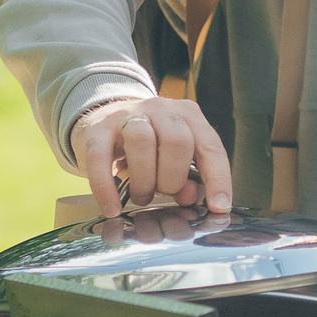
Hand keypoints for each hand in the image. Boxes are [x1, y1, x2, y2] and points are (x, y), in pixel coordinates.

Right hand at [70, 96, 230, 216]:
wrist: (106, 117)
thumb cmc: (149, 145)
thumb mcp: (173, 158)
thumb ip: (188, 177)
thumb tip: (190, 196)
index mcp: (188, 115)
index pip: (210, 146)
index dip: (218, 178)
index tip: (219, 206)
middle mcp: (161, 109)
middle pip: (177, 141)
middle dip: (173, 179)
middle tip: (162, 193)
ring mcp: (128, 114)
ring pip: (142, 141)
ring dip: (144, 181)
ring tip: (141, 197)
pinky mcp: (98, 128)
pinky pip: (100, 157)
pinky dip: (107, 188)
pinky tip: (112, 207)